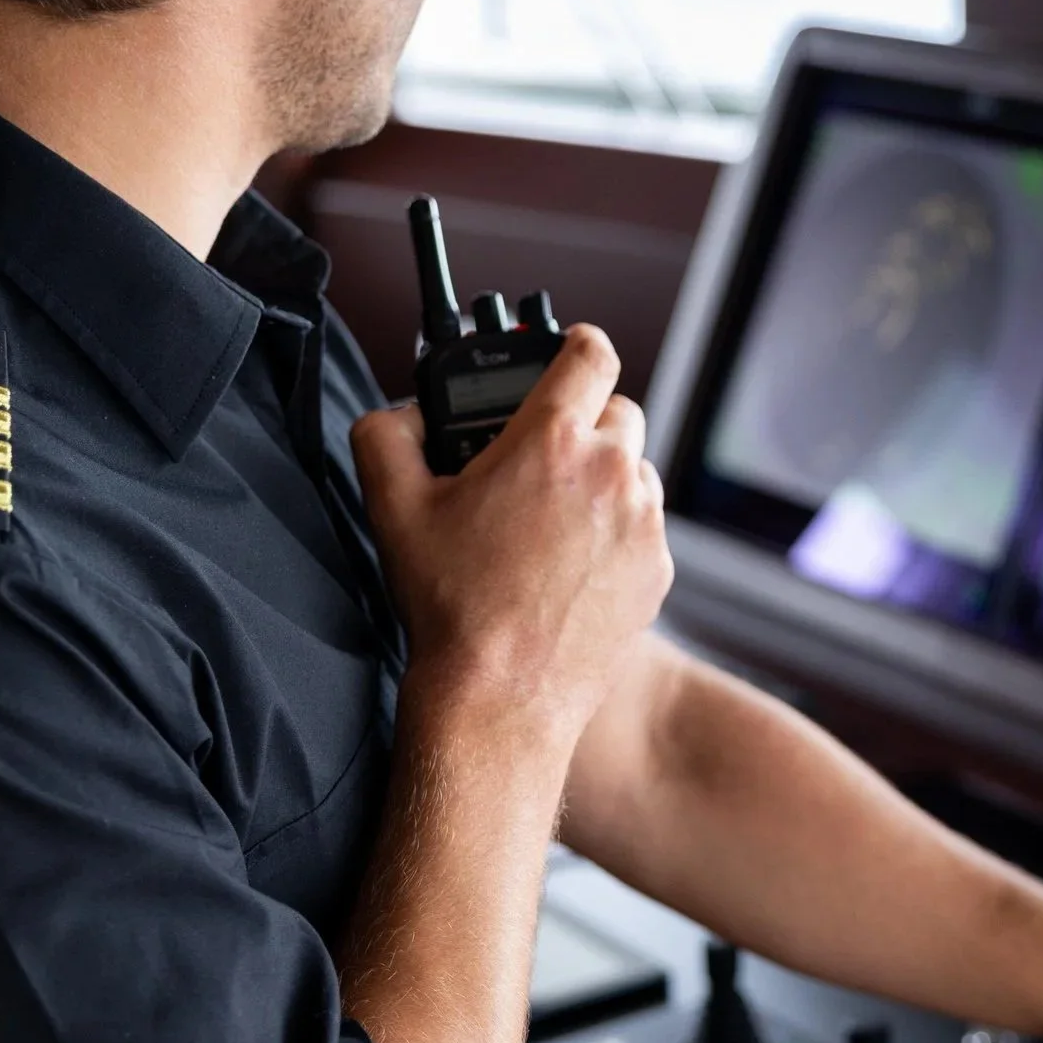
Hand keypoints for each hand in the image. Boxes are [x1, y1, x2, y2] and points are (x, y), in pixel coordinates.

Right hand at [350, 324, 671, 741]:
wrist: (500, 698)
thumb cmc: (450, 603)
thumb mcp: (394, 507)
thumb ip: (385, 434)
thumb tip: (400, 413)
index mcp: (552, 439)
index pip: (591, 352)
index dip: (577, 343)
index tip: (566, 354)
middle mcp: (610, 470)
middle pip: (618, 410)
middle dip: (584, 423)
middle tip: (541, 457)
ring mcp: (643, 522)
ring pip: (635, 469)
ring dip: (604, 478)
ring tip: (552, 519)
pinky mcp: (658, 569)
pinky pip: (645, 526)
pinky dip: (617, 532)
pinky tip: (571, 566)